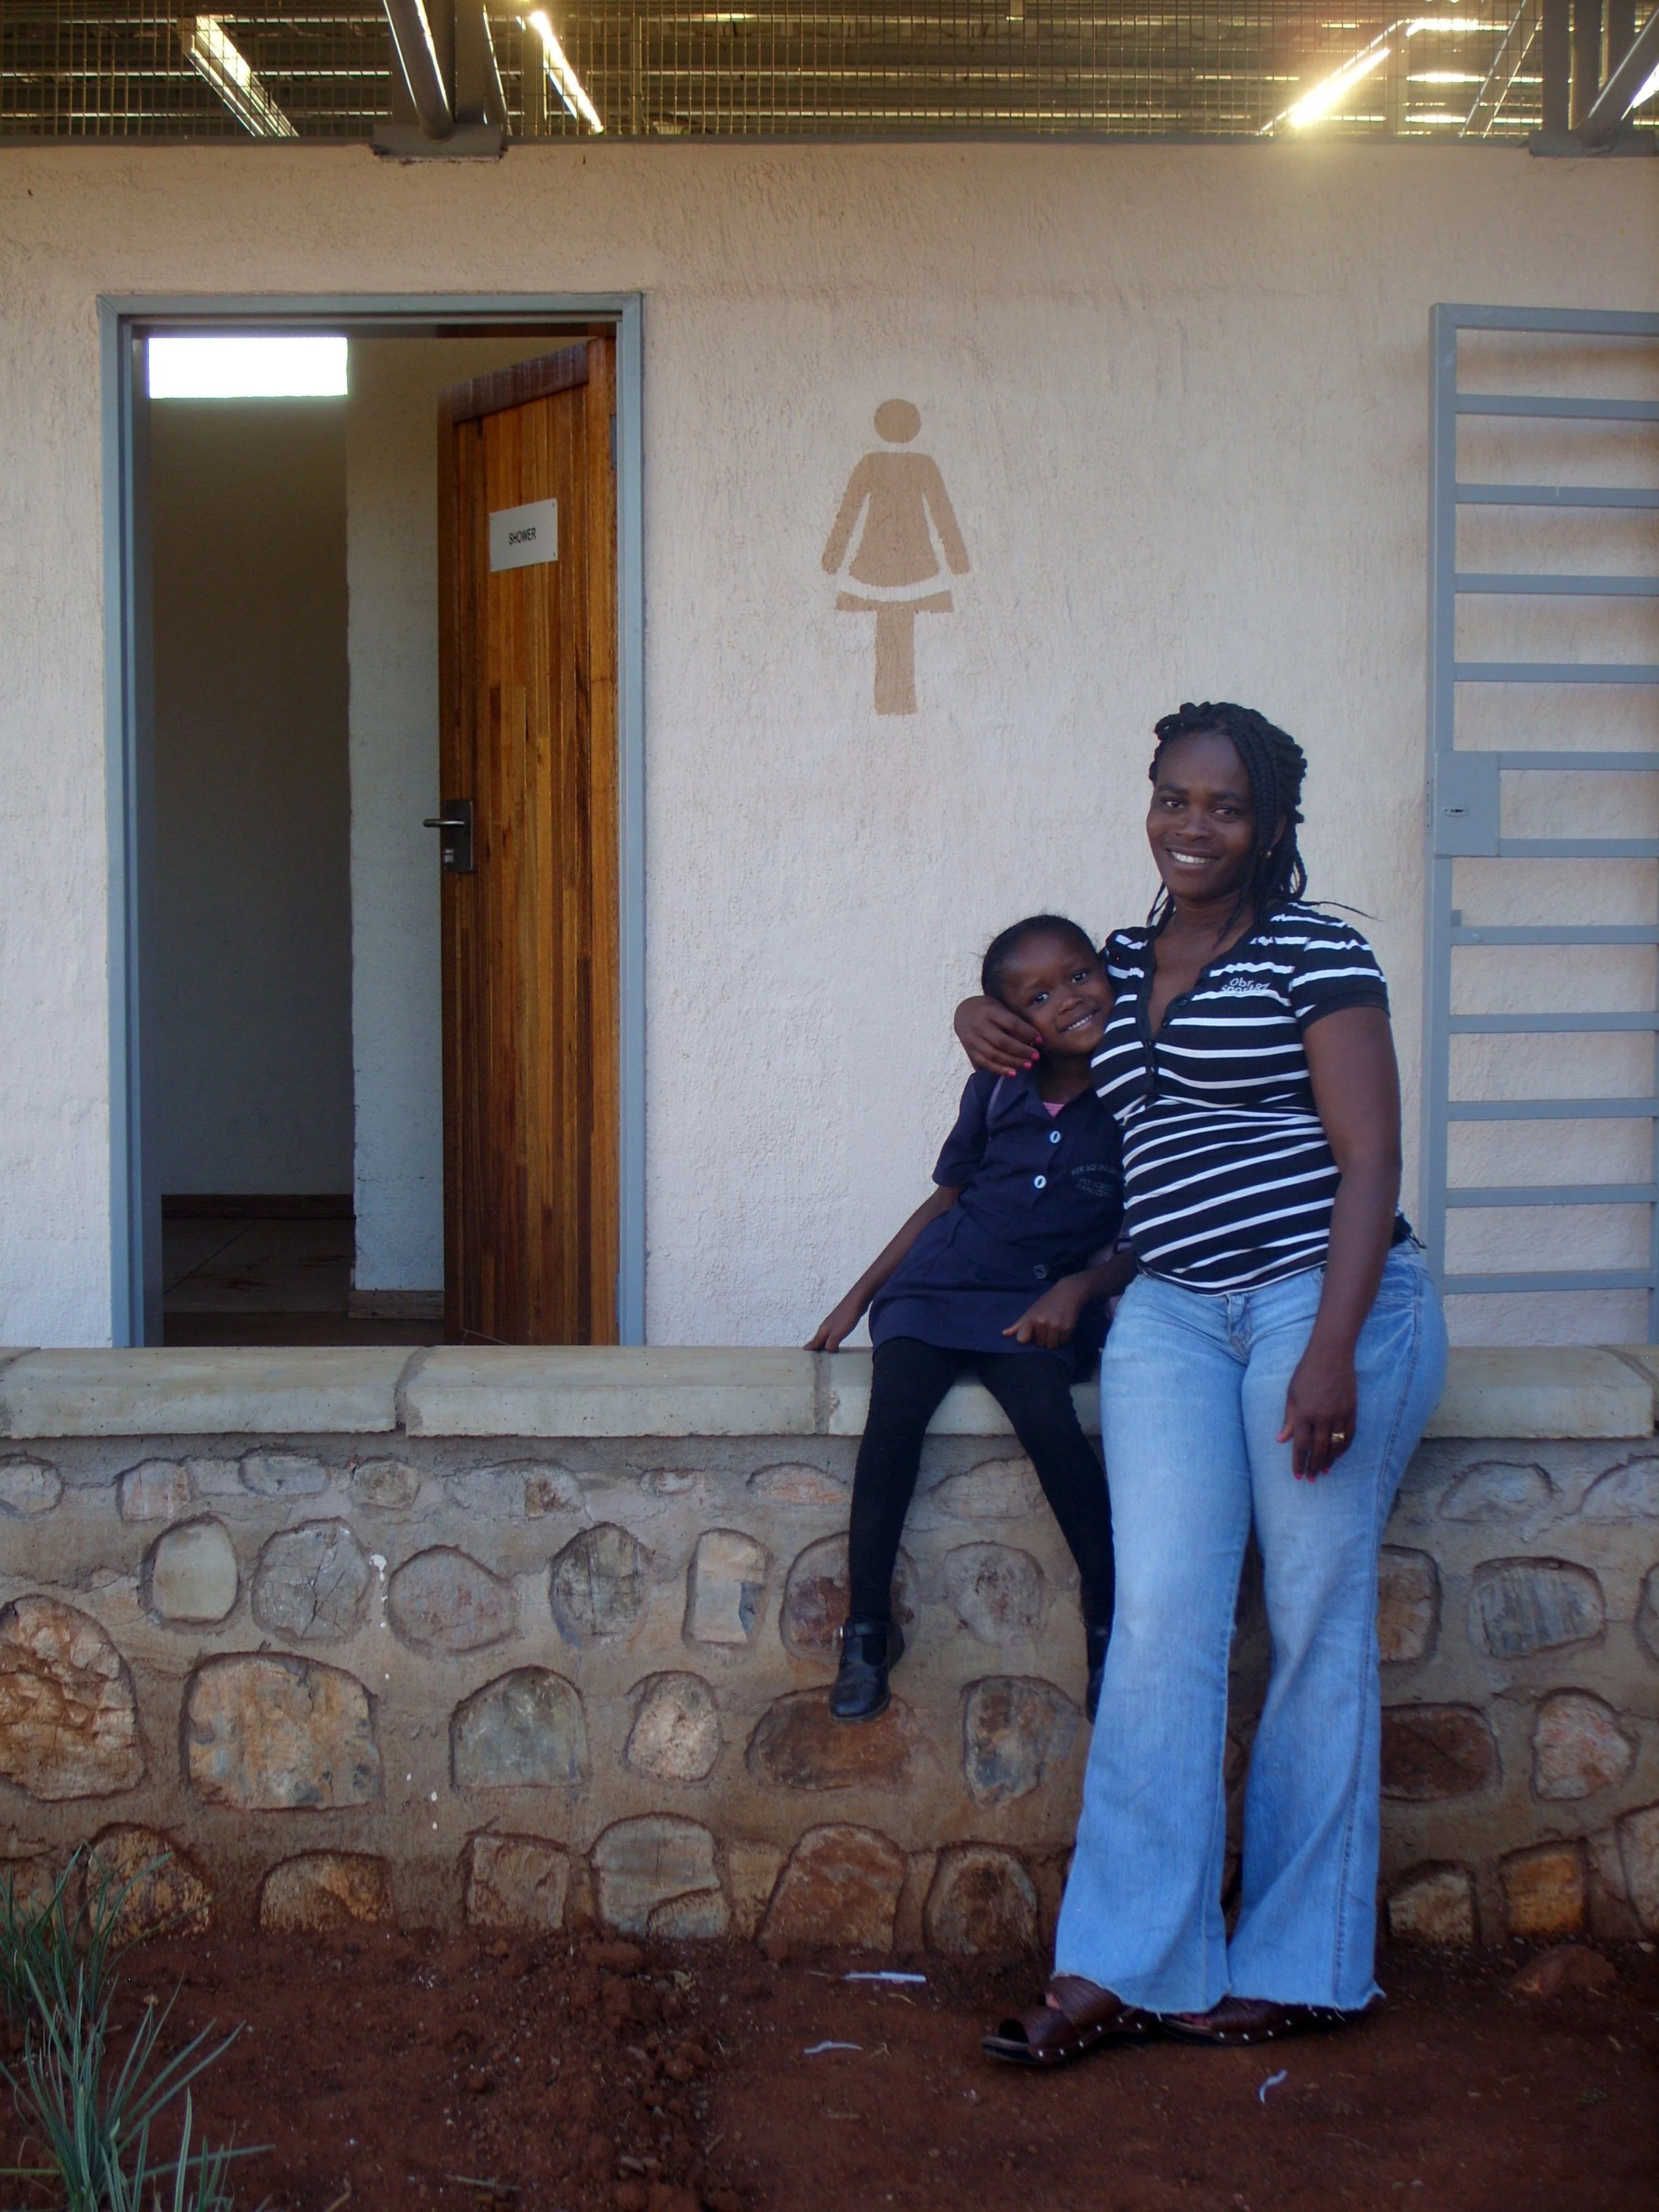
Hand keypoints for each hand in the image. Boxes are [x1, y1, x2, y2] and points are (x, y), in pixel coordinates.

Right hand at [807, 1294, 867, 1352]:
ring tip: (825, 1351)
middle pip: (818, 1339)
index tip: (805, 1354)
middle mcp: (826, 1326)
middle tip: (813, 1356)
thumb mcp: (837, 1335)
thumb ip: (830, 1345)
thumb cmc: (846, 1316)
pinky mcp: (841, 1321)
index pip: (813, 1343)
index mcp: (823, 1330)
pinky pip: (834, 1333)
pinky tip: (837, 1341)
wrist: (857, 1301)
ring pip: (826, 1336)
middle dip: (816, 1347)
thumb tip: (828, 1351)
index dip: (810, 1349)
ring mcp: (833, 1323)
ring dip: (825, 1343)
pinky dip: (833, 1339)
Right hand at [955, 993, 1040, 1077]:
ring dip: (1013, 1062)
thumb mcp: (1001, 1007)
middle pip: (1003, 1042)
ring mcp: (973, 1039)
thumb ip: (1013, 1021)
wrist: (964, 1013)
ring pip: (994, 1055)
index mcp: (990, 1011)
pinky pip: (985, 1063)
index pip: (1012, 1023)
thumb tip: (1033, 1039)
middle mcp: (980, 1025)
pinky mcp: (970, 1051)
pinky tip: (1013, 1073)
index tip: (1040, 1040)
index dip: (1027, 1033)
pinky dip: (1000, 1070)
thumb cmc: (990, 1010)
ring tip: (1028, 1065)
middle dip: (1022, 1050)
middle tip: (1036, 1056)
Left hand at [1003, 1279, 1088, 1348]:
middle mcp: (1042, 1322)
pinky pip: (1062, 1342)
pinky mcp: (1067, 1328)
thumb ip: (1018, 1325)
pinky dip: (1063, 1337)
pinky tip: (1063, 1327)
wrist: (1067, 1293)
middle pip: (1040, 1344)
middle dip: (1043, 1338)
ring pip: (1051, 1345)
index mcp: (1030, 1318)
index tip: (1031, 1333)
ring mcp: (1055, 1326)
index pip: (1022, 1339)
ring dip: (1053, 1340)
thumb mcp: (1031, 1311)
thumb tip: (1003, 1335)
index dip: (1027, 1338)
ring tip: (1055, 1327)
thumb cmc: (1046, 1303)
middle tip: (1047, 1326)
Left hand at [1279, 1339, 1358, 1478]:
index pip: (1300, 1446)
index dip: (1299, 1463)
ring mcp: (1339, 1415)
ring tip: (1325, 1471)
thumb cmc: (1306, 1373)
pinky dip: (1344, 1447)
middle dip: (1314, 1467)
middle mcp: (1322, 1418)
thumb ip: (1288, 1419)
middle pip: (1319, 1450)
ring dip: (1330, 1461)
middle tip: (1311, 1479)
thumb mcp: (1291, 1395)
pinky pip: (1349, 1435)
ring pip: (1336, 1446)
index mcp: (1303, 1414)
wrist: (1331, 1355)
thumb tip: (1281, 1440)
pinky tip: (1339, 1455)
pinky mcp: (1352, 1411)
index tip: (1297, 1475)